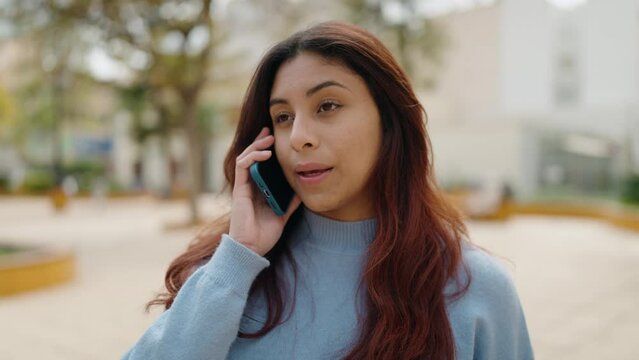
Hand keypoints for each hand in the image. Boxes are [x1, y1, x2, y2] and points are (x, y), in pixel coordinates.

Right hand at [228, 127, 301, 255]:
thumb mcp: (283, 215)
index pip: (260, 165)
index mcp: (258, 190)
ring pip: (246, 158)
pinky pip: (243, 166)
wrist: (252, 247)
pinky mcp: (239, 189)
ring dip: (257, 145)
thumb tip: (302, 191)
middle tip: (270, 131)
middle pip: (251, 157)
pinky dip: (253, 157)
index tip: (275, 139)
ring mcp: (243, 187)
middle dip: (260, 142)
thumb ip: (290, 203)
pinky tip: (265, 154)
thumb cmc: (264, 234)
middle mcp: (249, 186)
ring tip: (269, 138)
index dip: (265, 150)